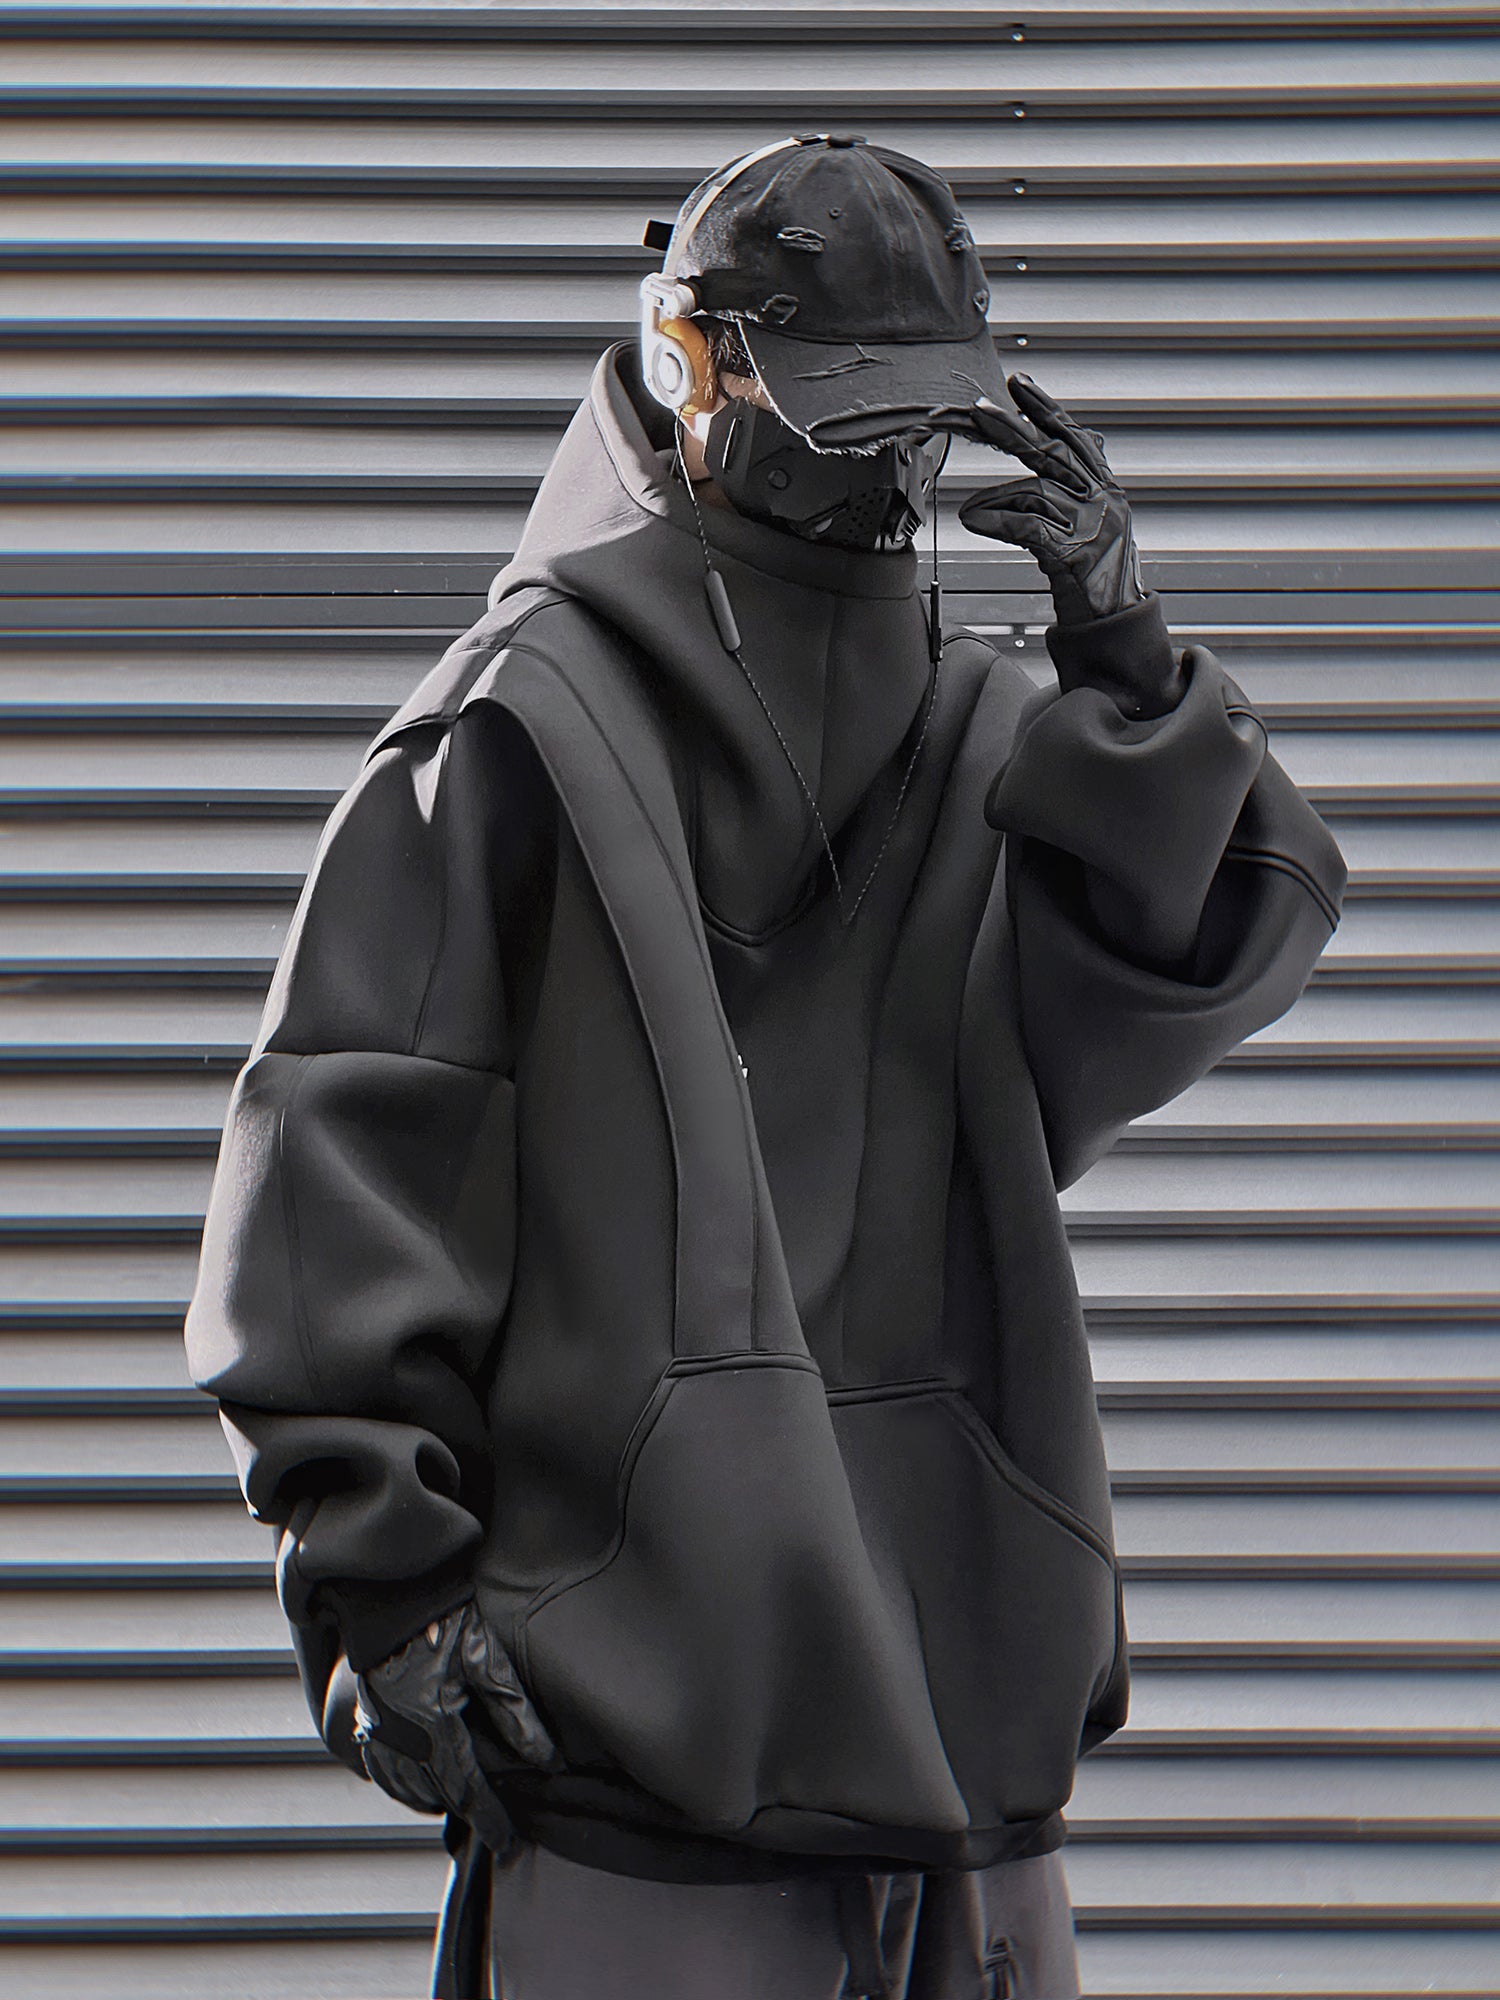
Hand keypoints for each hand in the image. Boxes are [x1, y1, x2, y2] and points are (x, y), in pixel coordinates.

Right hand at [353, 1602, 559, 1851]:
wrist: (392, 1590)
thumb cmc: (444, 1616)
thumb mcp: (485, 1655)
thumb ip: (515, 1710)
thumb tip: (547, 1760)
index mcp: (431, 1724)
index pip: (466, 1790)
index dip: (489, 1820)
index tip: (507, 1843)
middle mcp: (398, 1735)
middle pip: (435, 1794)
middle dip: (466, 1814)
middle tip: (493, 1831)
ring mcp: (376, 1727)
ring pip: (403, 1788)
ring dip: (432, 1803)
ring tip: (461, 1811)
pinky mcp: (366, 1714)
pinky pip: (379, 1768)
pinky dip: (399, 1786)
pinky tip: (416, 1785)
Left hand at [933, 375, 1145, 625]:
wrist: (1116, 625)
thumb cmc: (1096, 578)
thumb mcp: (1090, 525)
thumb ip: (1075, 490)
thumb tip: (1059, 455)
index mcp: (1106, 488)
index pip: (1075, 437)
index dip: (1046, 409)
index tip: (1018, 384)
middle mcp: (1104, 500)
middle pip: (1053, 452)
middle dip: (1013, 429)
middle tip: (979, 410)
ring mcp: (1093, 525)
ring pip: (1036, 491)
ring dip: (994, 498)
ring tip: (970, 511)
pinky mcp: (1076, 553)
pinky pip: (1028, 527)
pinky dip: (997, 521)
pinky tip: (975, 520)